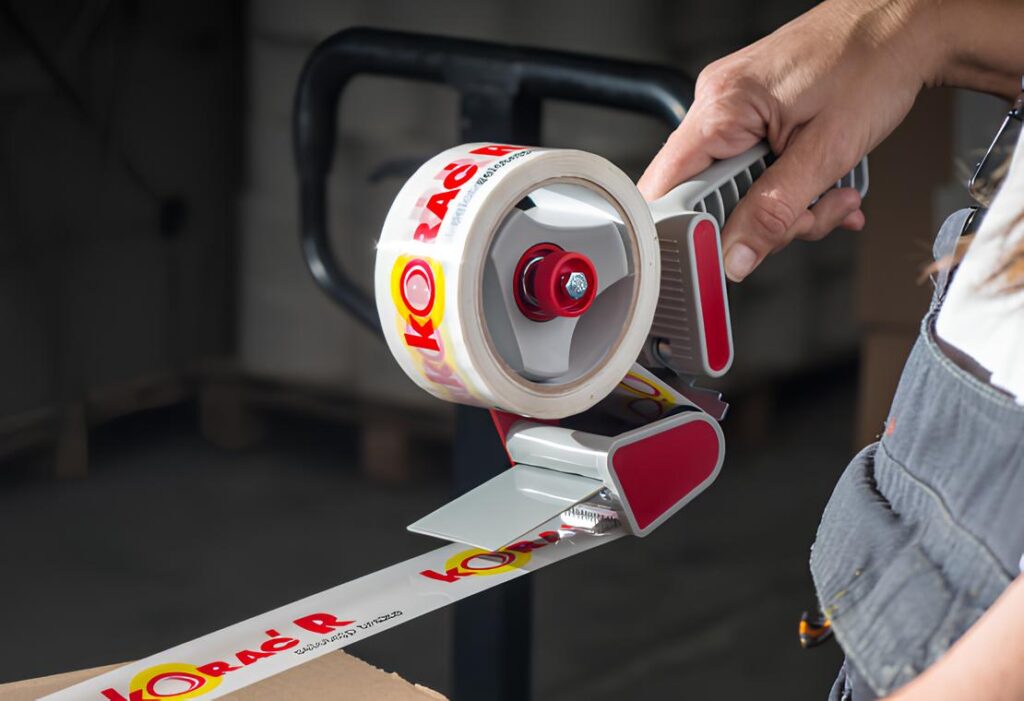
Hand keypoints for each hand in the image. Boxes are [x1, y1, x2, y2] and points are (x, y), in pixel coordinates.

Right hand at [638, 0, 936, 280]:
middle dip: (763, 220)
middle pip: (709, 196)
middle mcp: (719, 104)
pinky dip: (791, 188)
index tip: (726, 252)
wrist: (910, 27)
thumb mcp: (826, 152)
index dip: (688, 229)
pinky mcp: (757, 115)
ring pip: (739, 190)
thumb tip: (736, 258)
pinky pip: (757, 170)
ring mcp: (737, 109)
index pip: (666, 186)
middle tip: (806, 216)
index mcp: (722, 107)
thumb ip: (774, 211)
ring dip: (788, 208)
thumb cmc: (876, 63)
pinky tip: (827, 184)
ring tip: (832, 194)